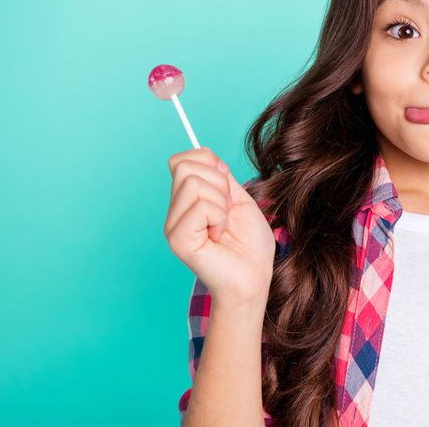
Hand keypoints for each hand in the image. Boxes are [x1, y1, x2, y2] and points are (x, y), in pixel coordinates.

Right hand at [163, 146, 275, 308]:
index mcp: (187, 199)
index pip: (182, 159)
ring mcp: (173, 225)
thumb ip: (220, 175)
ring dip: (221, 203)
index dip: (209, 163)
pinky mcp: (177, 239)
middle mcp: (175, 211)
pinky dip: (219, 218)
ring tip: (223, 226)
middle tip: (227, 210)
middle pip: (186, 166)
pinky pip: (201, 206)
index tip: (227, 187)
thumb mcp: (239, 197)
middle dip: (219, 183)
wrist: (255, 275)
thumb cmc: (250, 242)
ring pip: (193, 183)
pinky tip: (218, 236)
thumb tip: (204, 153)